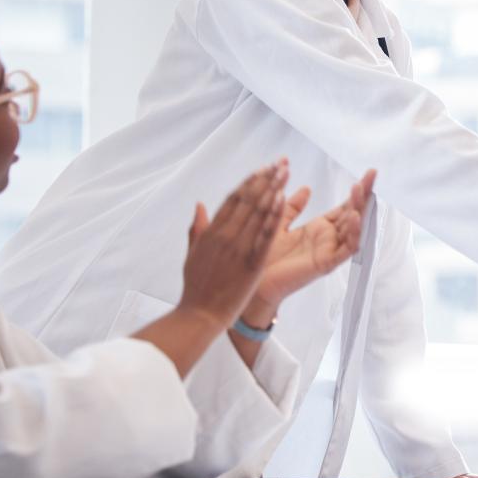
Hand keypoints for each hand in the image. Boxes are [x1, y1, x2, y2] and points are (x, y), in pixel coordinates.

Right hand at [179, 160, 287, 328]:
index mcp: (212, 232)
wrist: (200, 315)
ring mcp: (238, 247)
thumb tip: (200, 205)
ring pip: (257, 212)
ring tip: (285, 172)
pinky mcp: (251, 261)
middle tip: (280, 162)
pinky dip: (273, 214)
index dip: (250, 182)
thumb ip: (198, 228)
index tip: (263, 169)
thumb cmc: (196, 287)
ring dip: (273, 189)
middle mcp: (225, 235)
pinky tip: (283, 198)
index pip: (233, 199)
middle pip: (248, 200)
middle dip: (265, 179)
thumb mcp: (193, 254)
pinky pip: (265, 234)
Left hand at [252, 169, 375, 308]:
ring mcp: (330, 250)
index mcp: (319, 228)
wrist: (253, 282)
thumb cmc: (264, 255)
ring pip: (353, 229)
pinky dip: (354, 233)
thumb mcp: (277, 222)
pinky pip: (347, 249)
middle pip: (353, 213)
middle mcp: (329, 239)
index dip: (357, 191)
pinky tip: (355, 217)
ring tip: (360, 190)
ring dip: (359, 209)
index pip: (345, 206)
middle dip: (363, 194)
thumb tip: (306, 188)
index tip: (368, 173)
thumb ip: (292, 207)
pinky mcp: (327, 263)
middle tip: (372, 174)